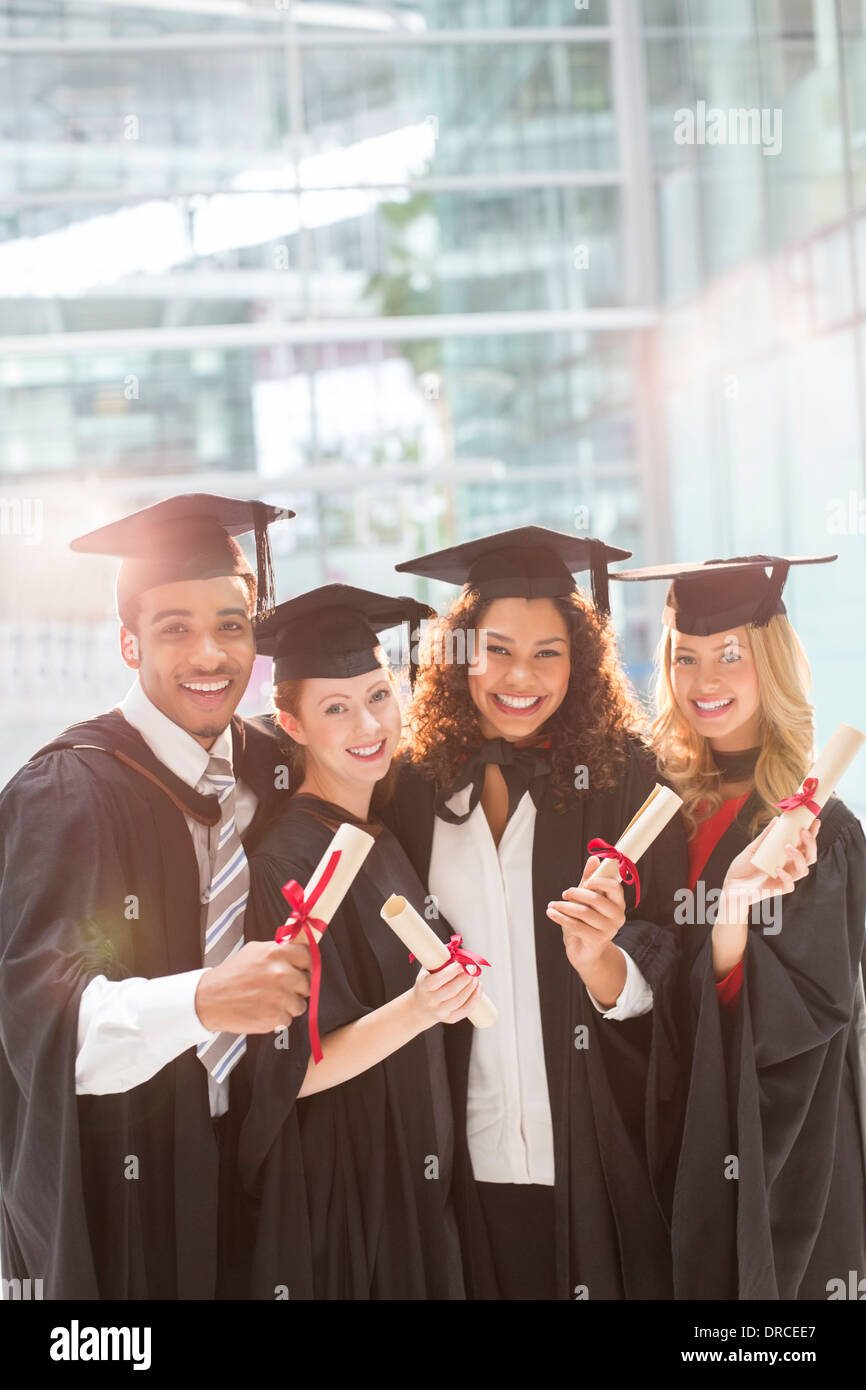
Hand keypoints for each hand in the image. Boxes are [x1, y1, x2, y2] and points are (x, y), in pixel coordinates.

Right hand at [194, 939, 311, 1033]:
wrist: (209, 999)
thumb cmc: (231, 975)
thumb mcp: (254, 951)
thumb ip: (279, 949)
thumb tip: (301, 948)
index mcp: (276, 953)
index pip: (309, 956)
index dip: (306, 964)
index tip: (303, 969)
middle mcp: (281, 973)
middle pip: (308, 982)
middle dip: (297, 987)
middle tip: (280, 988)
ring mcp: (279, 996)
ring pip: (301, 1004)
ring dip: (288, 1005)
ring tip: (268, 1000)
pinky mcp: (275, 1017)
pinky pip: (289, 1019)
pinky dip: (278, 1018)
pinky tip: (262, 1010)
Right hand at [410, 960, 482, 1028]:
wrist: (420, 1006)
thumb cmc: (427, 981)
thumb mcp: (427, 969)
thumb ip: (441, 958)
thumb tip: (459, 949)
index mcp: (423, 986)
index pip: (436, 980)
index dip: (451, 972)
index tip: (461, 963)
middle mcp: (430, 1000)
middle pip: (450, 991)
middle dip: (465, 978)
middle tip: (473, 967)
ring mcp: (440, 1012)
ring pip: (459, 1000)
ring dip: (471, 986)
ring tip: (475, 975)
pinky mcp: (450, 1019)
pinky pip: (465, 1010)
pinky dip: (475, 998)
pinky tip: (479, 986)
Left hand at [546, 855, 626, 973]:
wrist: (585, 950)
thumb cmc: (586, 921)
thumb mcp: (587, 899)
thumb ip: (590, 880)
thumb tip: (594, 859)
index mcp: (618, 903)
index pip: (615, 887)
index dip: (600, 881)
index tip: (585, 882)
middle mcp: (617, 916)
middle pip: (597, 899)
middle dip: (576, 893)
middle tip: (564, 893)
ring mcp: (609, 930)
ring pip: (584, 912)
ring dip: (564, 907)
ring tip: (552, 905)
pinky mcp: (597, 941)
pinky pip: (576, 926)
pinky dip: (561, 918)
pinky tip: (551, 913)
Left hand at [718, 817, 819, 923]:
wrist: (731, 884)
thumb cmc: (742, 867)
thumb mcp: (753, 848)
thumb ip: (765, 836)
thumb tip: (776, 819)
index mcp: (785, 856)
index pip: (803, 845)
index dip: (813, 834)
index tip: (816, 821)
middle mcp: (788, 867)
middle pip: (809, 857)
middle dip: (811, 844)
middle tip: (804, 831)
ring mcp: (784, 878)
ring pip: (803, 870)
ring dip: (799, 857)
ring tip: (787, 846)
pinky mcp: (777, 890)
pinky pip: (790, 885)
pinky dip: (786, 876)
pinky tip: (778, 868)